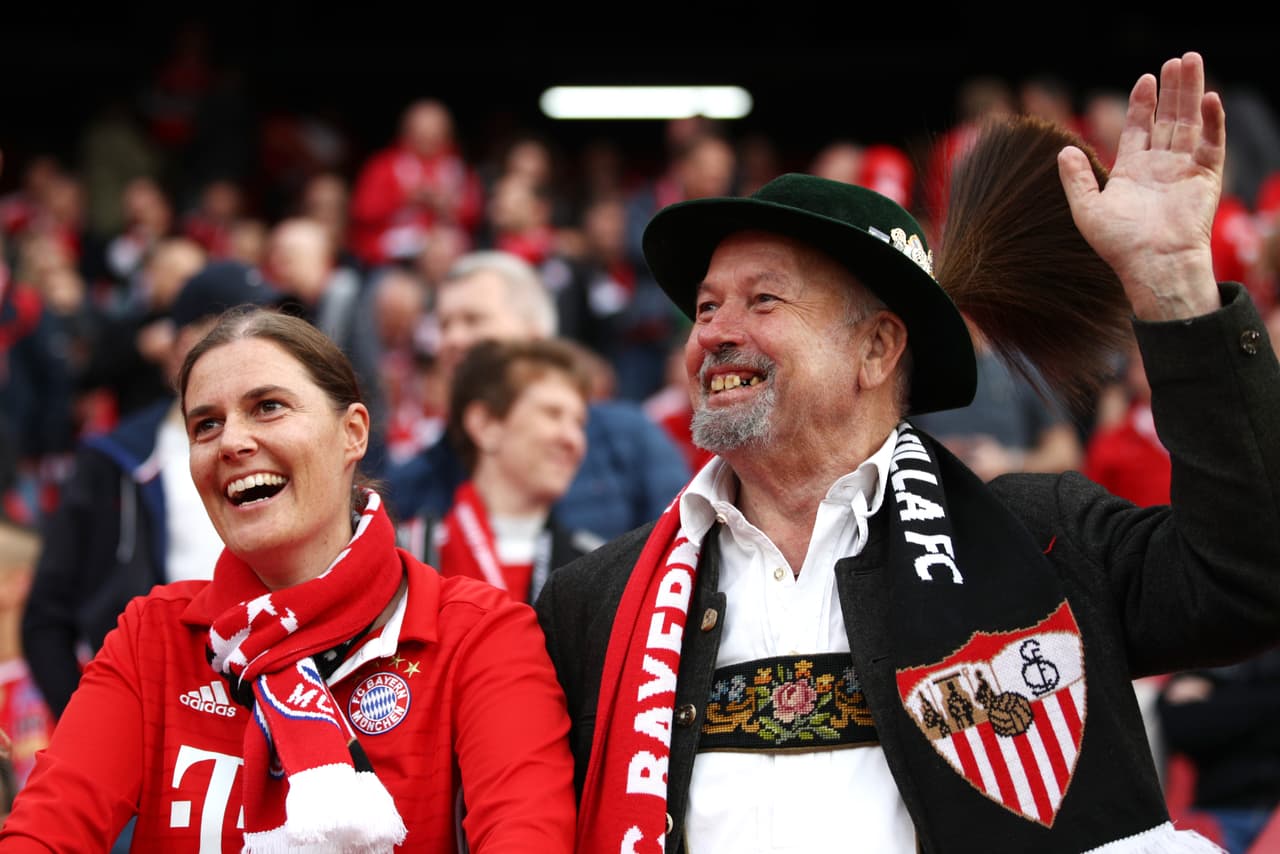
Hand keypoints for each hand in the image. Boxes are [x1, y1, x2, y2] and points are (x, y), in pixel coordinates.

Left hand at [1058, 52, 1224, 320]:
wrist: (1152, 265)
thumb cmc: (1119, 244)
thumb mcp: (1087, 209)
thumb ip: (1076, 178)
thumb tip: (1063, 150)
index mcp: (1133, 172)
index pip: (1138, 129)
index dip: (1141, 104)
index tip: (1145, 80)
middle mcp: (1160, 167)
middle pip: (1168, 119)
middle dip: (1171, 90)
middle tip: (1176, 60)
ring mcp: (1184, 170)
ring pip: (1190, 122)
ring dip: (1190, 92)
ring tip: (1192, 61)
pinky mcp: (1206, 177)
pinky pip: (1212, 143)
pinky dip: (1212, 120)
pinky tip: (1208, 97)